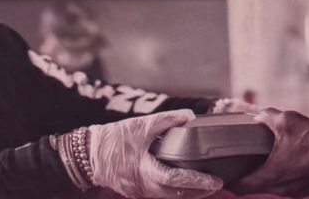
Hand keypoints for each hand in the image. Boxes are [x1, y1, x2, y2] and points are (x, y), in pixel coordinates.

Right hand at [57, 112, 220, 197]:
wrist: (91, 154)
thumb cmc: (115, 139)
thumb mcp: (142, 125)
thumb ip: (167, 120)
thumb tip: (189, 117)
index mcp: (146, 171)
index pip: (177, 180)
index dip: (198, 182)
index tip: (215, 182)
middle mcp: (144, 187)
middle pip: (176, 194)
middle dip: (198, 191)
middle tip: (217, 184)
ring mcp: (140, 192)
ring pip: (169, 196)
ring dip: (188, 192)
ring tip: (205, 184)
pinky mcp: (137, 190)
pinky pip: (160, 194)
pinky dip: (175, 189)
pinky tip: (183, 182)